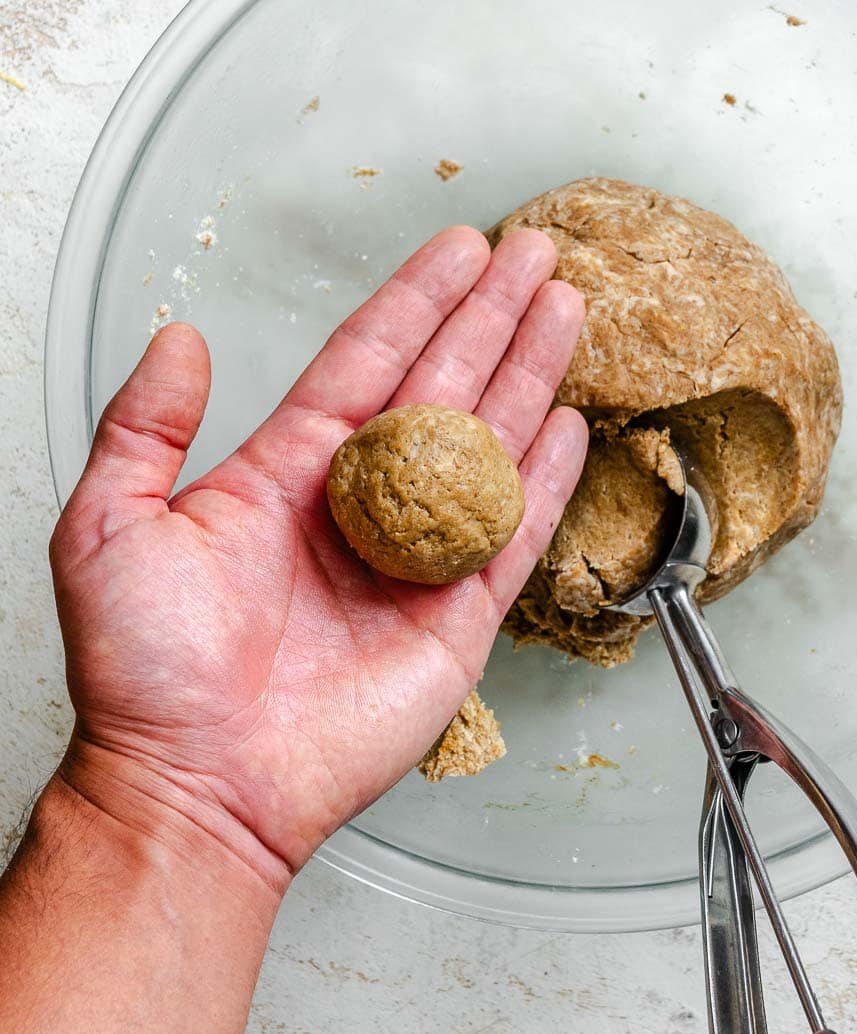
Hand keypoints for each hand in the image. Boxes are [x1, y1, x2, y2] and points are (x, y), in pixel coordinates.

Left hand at [50, 227, 587, 893]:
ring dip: (528, 374)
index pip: (367, 361)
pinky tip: (569, 424)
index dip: (416, 302)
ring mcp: (413, 559)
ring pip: (487, 445)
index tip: (460, 251)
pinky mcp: (453, 621)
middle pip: (443, 385)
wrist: (196, 783)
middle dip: (491, 316)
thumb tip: (178, 341)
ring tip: (565, 309)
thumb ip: (143, 426)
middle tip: (535, 256)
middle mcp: (358, 505)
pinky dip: (546, 480)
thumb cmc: (144, 673)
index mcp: (286, 473)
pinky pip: (511, 537)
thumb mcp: (110, 526)